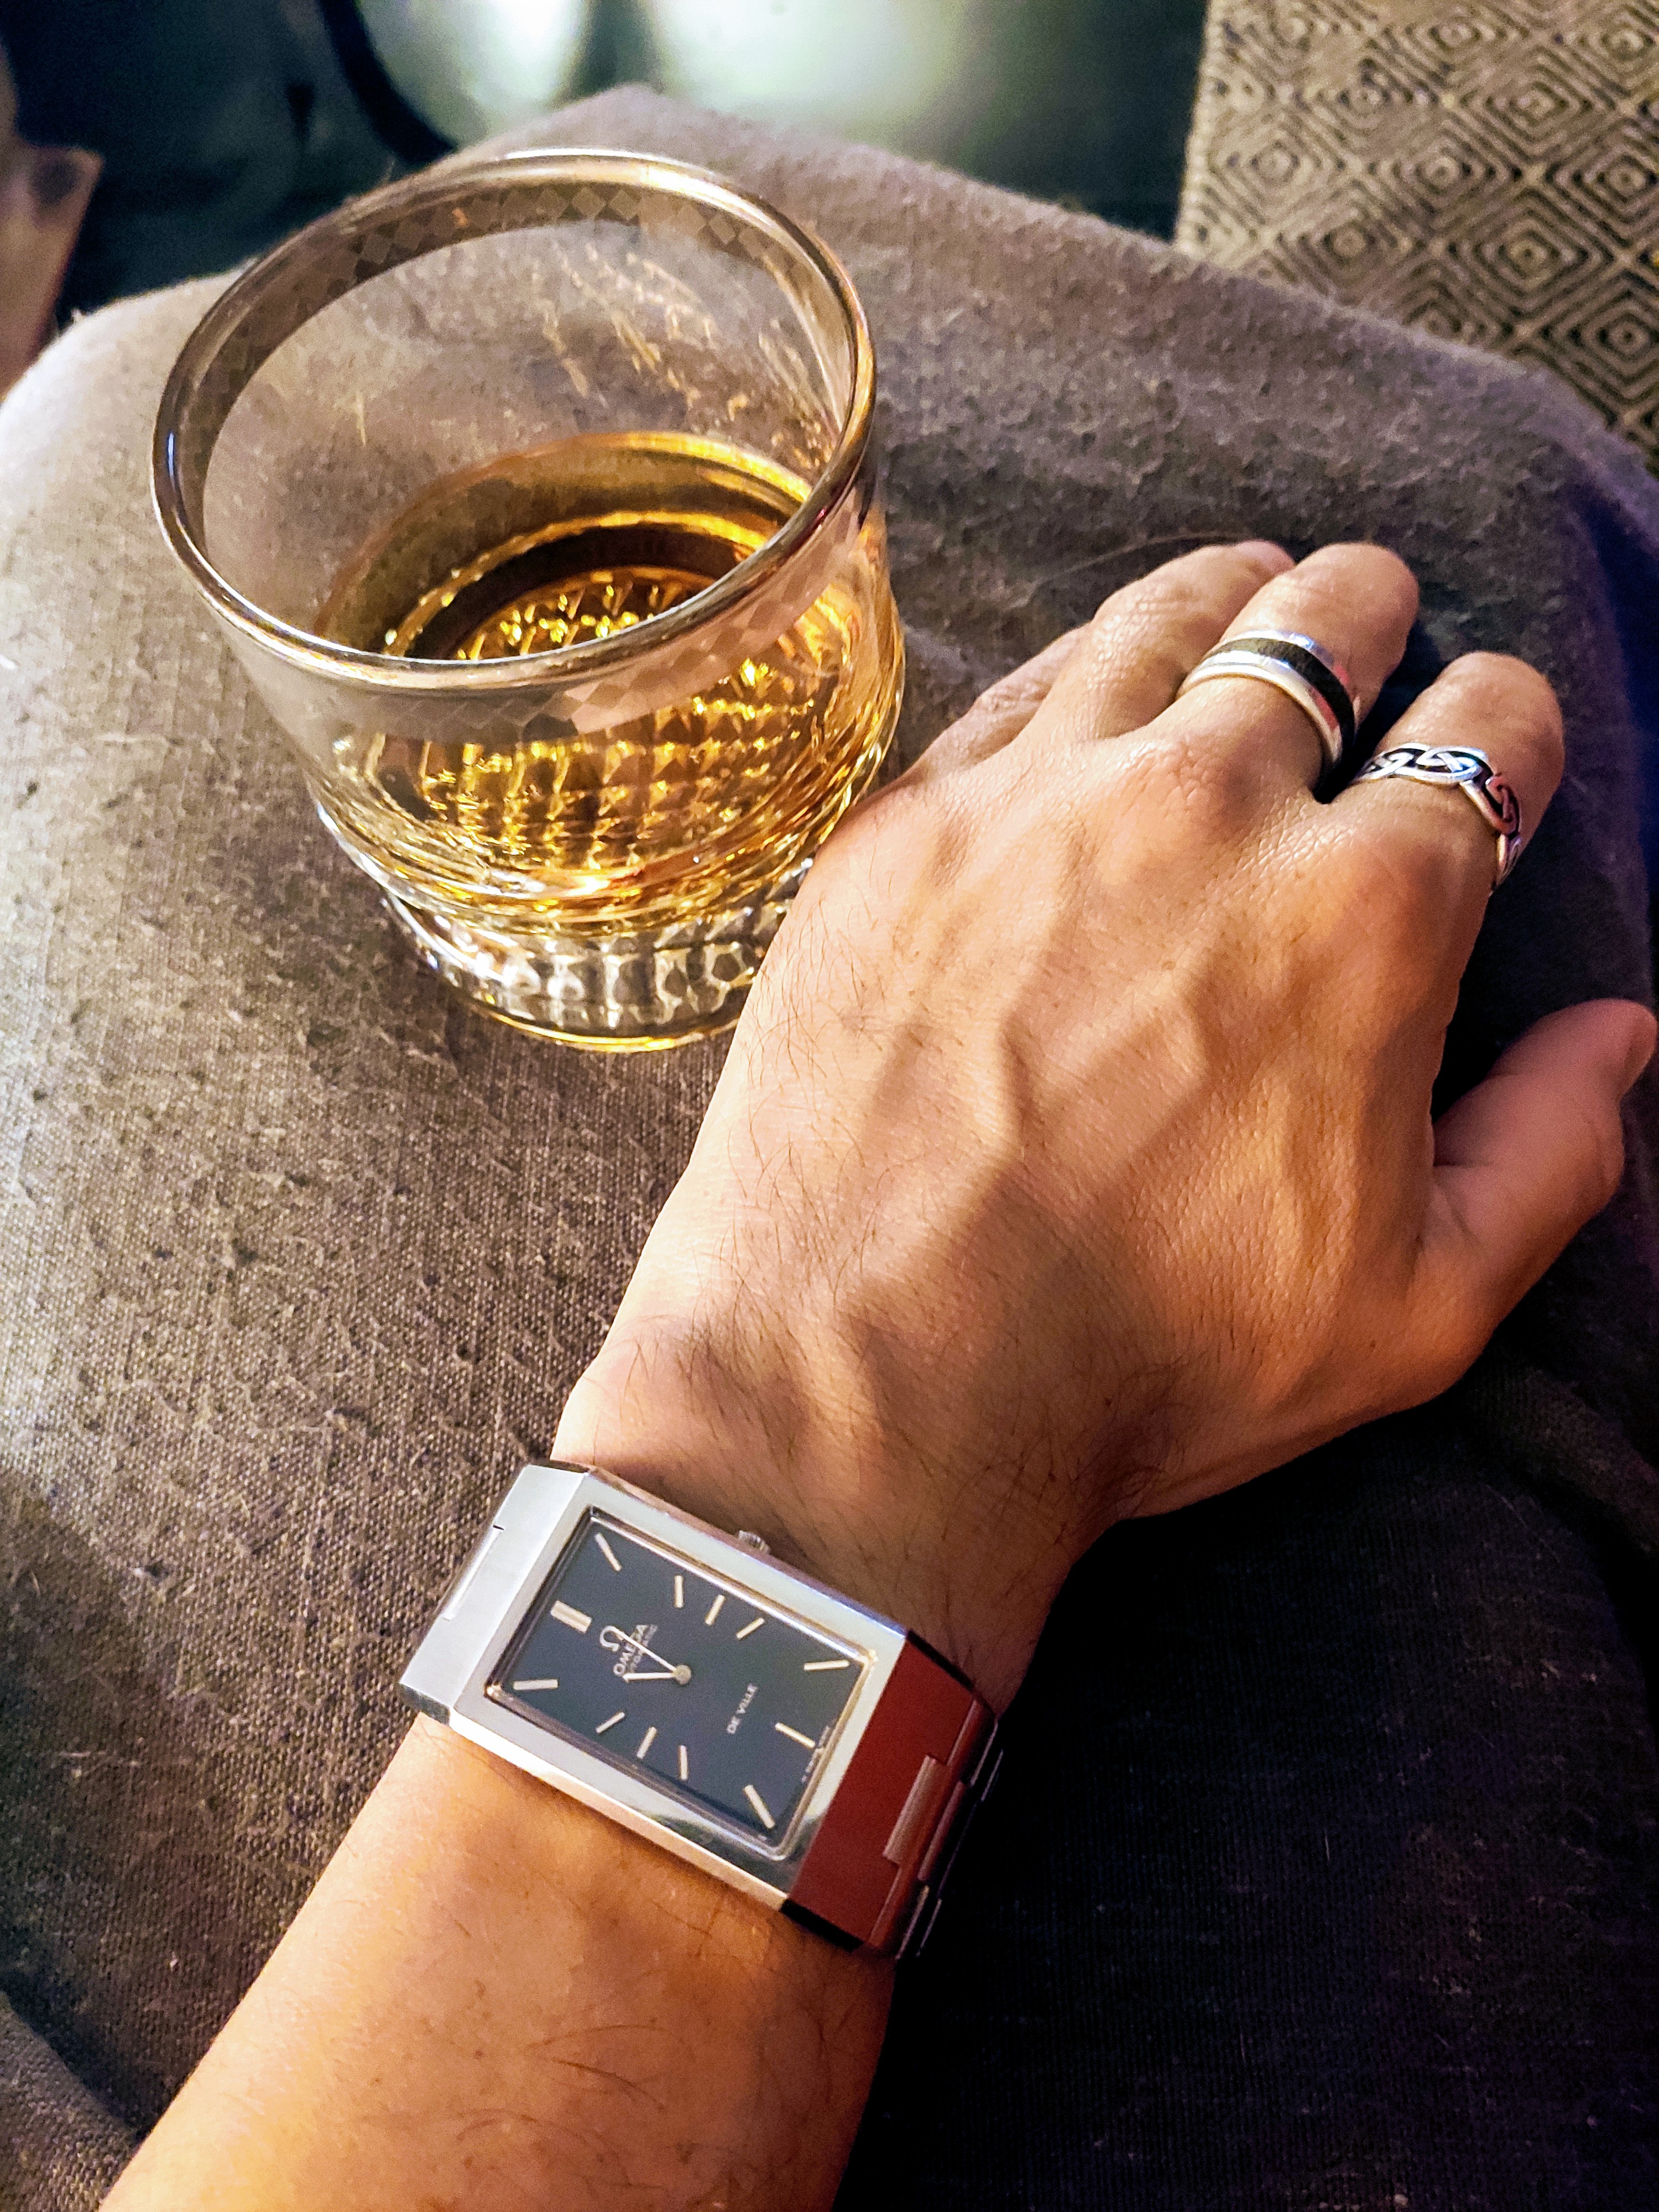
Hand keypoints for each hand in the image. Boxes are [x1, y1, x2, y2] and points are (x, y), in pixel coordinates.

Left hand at [557, 542, 1653, 1710]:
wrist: (872, 1374)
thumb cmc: (1149, 1361)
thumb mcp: (1417, 1310)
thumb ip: (1547, 1152)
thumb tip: (1620, 1033)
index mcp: (1366, 911)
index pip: (1490, 730)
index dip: (1506, 732)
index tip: (1485, 756)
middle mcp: (1209, 808)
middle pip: (1328, 624)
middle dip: (1373, 620)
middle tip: (1370, 632)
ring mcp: (1039, 796)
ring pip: (1169, 617)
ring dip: (1232, 599)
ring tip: (1247, 598)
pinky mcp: (906, 825)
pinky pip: (1020, 683)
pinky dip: (1084, 662)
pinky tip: (1093, 681)